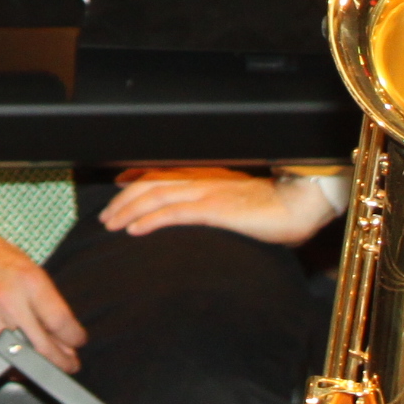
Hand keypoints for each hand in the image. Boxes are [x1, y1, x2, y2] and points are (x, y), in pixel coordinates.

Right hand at [0, 206, 85, 368]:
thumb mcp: (31, 270)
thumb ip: (48, 304)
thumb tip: (65, 339)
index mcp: (29, 281)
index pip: (61, 323)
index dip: (74, 338)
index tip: (78, 343)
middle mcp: (6, 298)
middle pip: (42, 346)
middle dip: (61, 360)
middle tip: (68, 364)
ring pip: (18, 356)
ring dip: (36, 365)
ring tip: (45, 363)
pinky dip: (7, 363)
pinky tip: (17, 361)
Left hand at [99, 165, 338, 245]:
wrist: (298, 204)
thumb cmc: (273, 207)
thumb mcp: (238, 201)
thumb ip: (215, 204)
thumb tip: (202, 216)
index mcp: (206, 176)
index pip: (161, 173)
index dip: (135, 179)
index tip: (117, 187)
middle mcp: (201, 179)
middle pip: (150, 185)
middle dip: (123, 200)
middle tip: (105, 217)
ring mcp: (206, 193)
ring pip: (155, 197)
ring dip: (128, 211)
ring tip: (111, 224)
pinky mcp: (214, 210)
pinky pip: (174, 214)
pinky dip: (150, 220)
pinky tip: (135, 230)